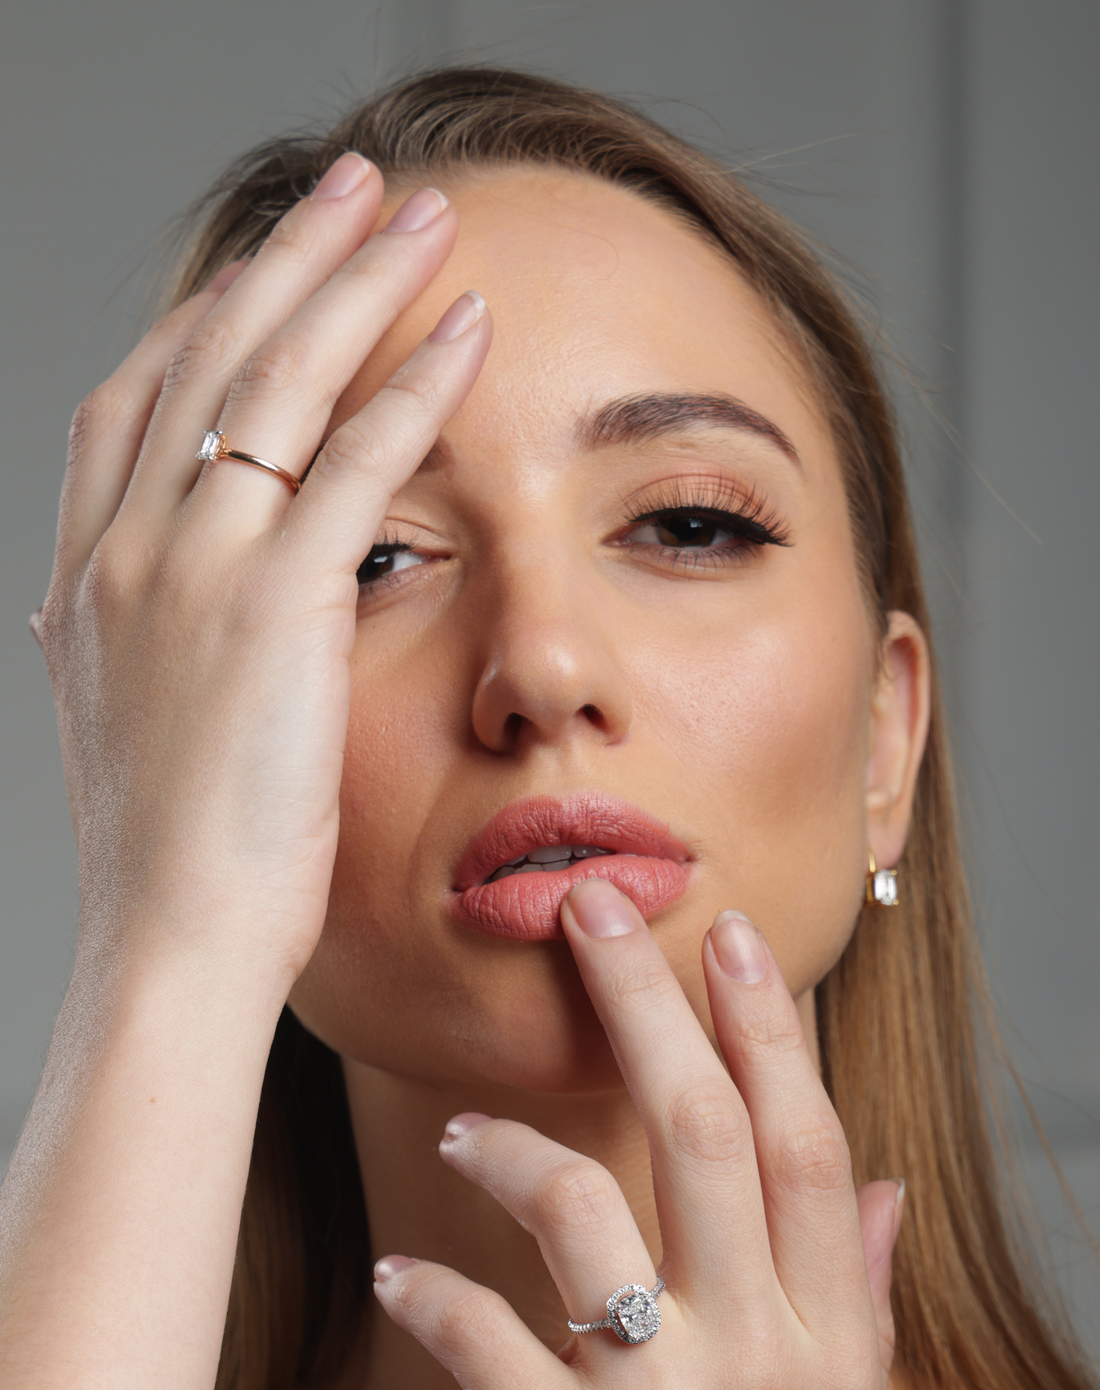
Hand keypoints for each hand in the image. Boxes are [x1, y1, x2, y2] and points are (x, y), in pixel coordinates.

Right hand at [36, 158, 490, 987]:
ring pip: (279, 379)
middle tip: (354, 186)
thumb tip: (167, 652)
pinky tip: (467, 328)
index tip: (263, 277)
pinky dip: (413, 382)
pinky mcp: (274, 604)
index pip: (134, 408)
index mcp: (86, 585)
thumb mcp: (137, 745)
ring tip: (424, 214)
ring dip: (357, 281)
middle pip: (206, 356)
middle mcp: (126, 551)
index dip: (202, 325)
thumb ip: (146, 668)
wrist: (170, 947)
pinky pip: (355, 460)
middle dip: (285, 259)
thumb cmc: (171, 879)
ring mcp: (192, 569)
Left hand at [373, 882, 901, 1389]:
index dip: (762, 1030)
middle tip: (586, 908)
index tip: (722, 936)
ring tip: (462, 1125)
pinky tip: (401, 1274)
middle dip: (644, 1005)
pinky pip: (490, 1335)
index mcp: (834, 1346)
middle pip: (704, 1136)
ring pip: (591, 1211)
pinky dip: (434, 1290)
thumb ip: (851, 1305)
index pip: (806, 1146)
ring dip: (513, 1144)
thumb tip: (877, 1185)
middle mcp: (767, 1364)